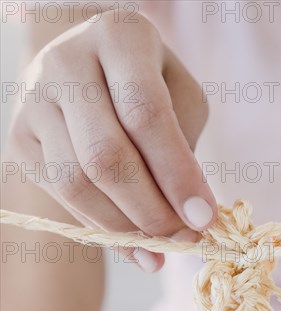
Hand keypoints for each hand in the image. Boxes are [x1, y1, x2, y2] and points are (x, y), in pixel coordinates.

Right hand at [7, 10, 215, 270]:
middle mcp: (66, 61)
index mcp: (119, 37)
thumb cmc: (150, 86)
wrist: (90, 75)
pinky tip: (132, 242)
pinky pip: (61, 197)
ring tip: (161, 246)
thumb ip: (185, 150)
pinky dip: (101, 229)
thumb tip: (190, 220)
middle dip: (151, 211)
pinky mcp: (20, 139)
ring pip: (77, 184)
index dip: (176, 174)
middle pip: (106, 156)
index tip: (203, 218)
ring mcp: (34, 101)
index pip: (145, 114)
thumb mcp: (181, 99)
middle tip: (185, 239)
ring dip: (125, 228)